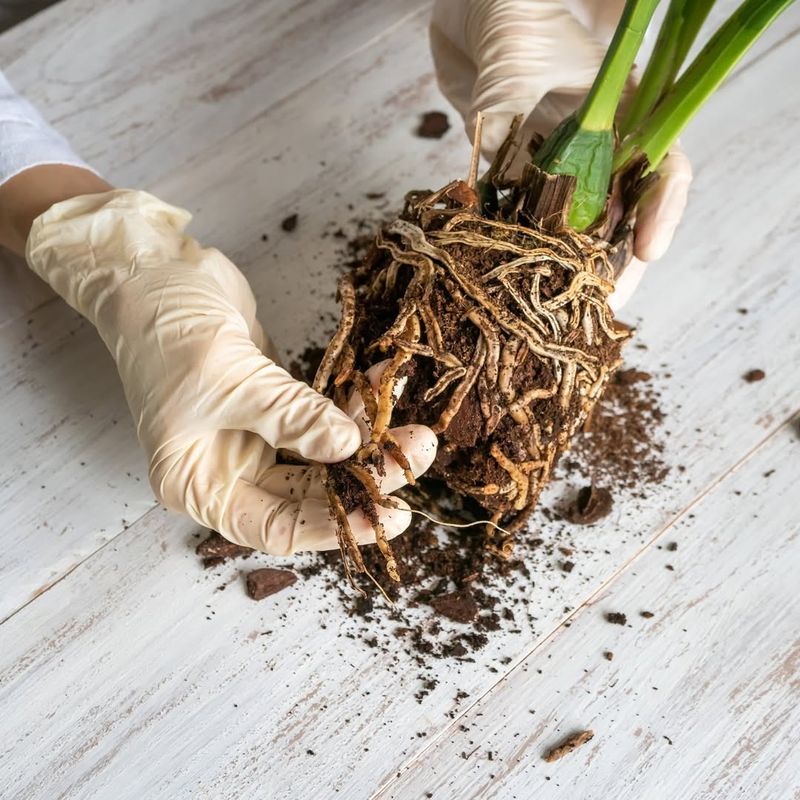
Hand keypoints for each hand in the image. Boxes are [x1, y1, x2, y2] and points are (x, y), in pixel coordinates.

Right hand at [26, 188, 436, 553]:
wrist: (155, 273)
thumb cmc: (166, 332)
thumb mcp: (228, 380)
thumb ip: (290, 416)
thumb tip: (349, 447)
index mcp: (199, 484)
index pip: (277, 528)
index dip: (334, 526)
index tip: (388, 514)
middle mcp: (227, 470)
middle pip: (309, 493)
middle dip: (363, 478)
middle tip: (414, 456)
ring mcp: (253, 436)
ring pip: (322, 455)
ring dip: (367, 440)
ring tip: (414, 427)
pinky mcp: (274, 403)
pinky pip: (321, 414)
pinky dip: (352, 403)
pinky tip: (383, 385)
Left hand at [430, 0, 691, 307]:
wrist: (473, 14)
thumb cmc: (513, 23)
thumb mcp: (517, 71)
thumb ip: (511, 126)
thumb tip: (495, 186)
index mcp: (624, 116)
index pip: (662, 168)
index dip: (660, 212)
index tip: (647, 251)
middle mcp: (598, 147)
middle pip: (620, 215)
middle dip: (612, 265)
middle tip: (601, 307)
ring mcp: (560, 166)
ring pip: (576, 230)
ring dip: (568, 270)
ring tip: (563, 310)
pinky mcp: (520, 178)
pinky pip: (525, 224)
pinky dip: (519, 251)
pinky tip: (512, 279)